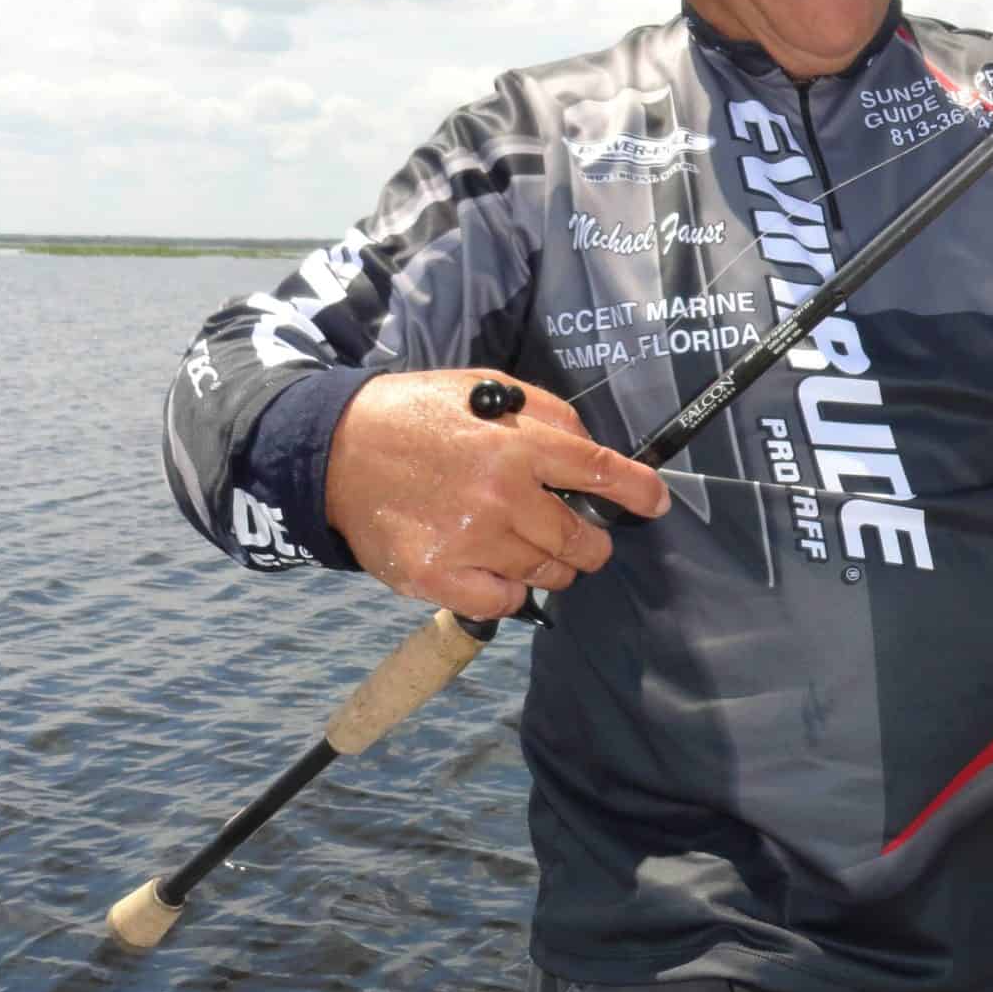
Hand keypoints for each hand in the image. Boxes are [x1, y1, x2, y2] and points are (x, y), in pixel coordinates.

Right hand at [322, 370, 670, 619]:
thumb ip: (547, 416)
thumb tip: (593, 451)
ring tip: (530, 547)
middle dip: (593, 542)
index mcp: (517, 444)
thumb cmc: (418, 415)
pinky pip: (503, 603)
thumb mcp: (487, 388)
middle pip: (580, 540)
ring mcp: (469, 542)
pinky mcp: (437, 578)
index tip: (657, 503)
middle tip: (582, 537)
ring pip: (547, 575)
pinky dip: (511, 593)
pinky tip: (497, 571)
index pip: (601, 473)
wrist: (336, 449)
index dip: (639, 492)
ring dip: (552, 566)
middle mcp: (501, 496)